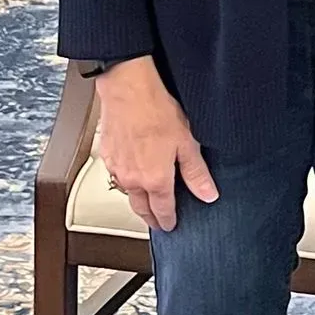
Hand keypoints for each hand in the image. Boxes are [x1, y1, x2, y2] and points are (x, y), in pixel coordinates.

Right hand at [94, 56, 217, 230]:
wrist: (127, 89)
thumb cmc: (155, 110)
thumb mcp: (187, 142)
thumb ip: (196, 172)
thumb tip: (208, 193)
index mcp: (154, 179)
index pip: (162, 210)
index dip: (168, 220)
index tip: (171, 225)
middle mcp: (132, 179)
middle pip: (141, 208)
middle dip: (150, 217)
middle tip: (158, 221)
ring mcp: (116, 168)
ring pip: (127, 193)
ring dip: (137, 200)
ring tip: (146, 201)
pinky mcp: (107, 155)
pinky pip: (116, 175)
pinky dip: (126, 180)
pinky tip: (132, 173)